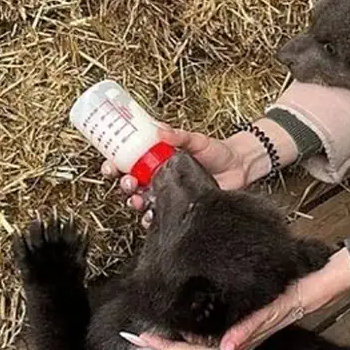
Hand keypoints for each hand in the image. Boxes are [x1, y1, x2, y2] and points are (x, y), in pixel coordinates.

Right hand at [102, 126, 271, 226]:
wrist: (239, 167)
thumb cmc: (217, 152)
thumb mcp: (196, 140)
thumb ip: (178, 135)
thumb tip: (158, 129)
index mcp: (156, 160)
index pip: (128, 162)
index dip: (114, 165)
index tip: (110, 166)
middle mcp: (159, 178)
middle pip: (131, 184)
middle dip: (124, 185)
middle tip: (129, 182)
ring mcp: (168, 194)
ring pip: (142, 202)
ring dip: (135, 203)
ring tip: (139, 200)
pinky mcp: (180, 208)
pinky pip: (160, 217)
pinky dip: (152, 219)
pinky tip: (151, 217)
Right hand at [126, 248, 349, 349]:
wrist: (325, 284)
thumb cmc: (292, 287)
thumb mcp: (259, 296)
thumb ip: (238, 306)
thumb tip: (213, 310)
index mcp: (239, 334)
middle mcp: (245, 339)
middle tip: (136, 346)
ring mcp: (257, 332)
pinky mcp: (272, 319)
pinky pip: (251, 333)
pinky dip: (235, 343)